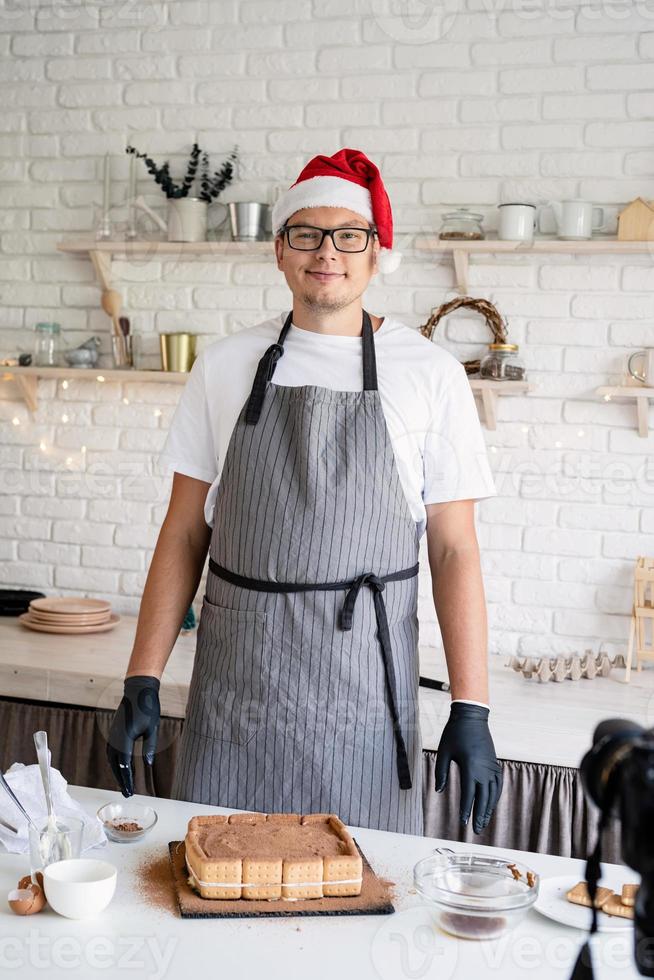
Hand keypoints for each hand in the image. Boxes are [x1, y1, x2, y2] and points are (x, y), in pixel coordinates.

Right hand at [106, 675, 160, 796]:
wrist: (138, 690)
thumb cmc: (148, 707)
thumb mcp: (153, 727)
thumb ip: (150, 746)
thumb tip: (148, 764)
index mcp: (124, 737)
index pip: (124, 764)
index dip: (127, 779)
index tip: (129, 791)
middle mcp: (115, 737)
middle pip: (115, 764)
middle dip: (121, 779)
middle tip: (127, 793)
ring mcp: (113, 734)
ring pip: (111, 758)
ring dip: (116, 771)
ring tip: (124, 783)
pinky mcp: (114, 731)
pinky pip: (112, 751)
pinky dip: (115, 761)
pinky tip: (121, 767)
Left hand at [435, 702, 502, 834]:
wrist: (471, 717)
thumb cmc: (454, 733)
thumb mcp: (444, 752)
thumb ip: (441, 773)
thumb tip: (439, 791)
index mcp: (470, 767)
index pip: (468, 795)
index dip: (466, 810)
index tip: (463, 822)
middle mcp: (483, 770)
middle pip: (484, 798)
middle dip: (480, 815)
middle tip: (476, 830)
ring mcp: (491, 766)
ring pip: (493, 793)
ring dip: (489, 808)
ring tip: (484, 821)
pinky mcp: (494, 763)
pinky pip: (498, 784)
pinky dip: (496, 795)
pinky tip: (492, 803)